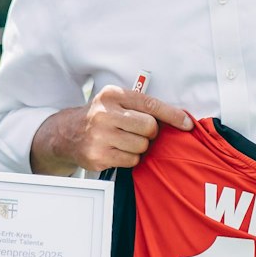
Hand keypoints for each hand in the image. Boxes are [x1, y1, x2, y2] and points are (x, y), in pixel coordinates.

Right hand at [31, 84, 191, 174]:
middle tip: (140, 132)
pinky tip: (117, 151)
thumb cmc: (101, 117)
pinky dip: (129, 158)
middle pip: (148, 127)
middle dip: (149, 133)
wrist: (68, 133)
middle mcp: (104, 114)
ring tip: (125, 141)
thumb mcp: (116, 101)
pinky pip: (131, 160)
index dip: (172, 115)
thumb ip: (141, 106)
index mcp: (112, 95)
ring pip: (141, 146)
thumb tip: (179, 119)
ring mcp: (99, 137)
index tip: (187, 123)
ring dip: (139, 147)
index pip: (149, 104)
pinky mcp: (98, 156)